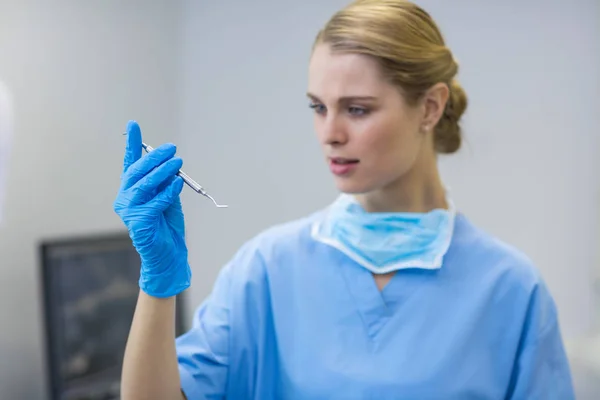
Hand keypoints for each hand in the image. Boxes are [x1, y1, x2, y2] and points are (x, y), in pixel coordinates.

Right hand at [113, 120, 190, 297]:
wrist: (169, 256)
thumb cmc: (168, 227)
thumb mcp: (169, 199)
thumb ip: (166, 183)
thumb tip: (170, 165)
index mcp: (132, 190)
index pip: (131, 163)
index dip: (133, 144)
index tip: (133, 124)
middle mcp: (126, 198)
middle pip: (137, 172)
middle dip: (154, 157)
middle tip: (171, 147)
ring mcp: (129, 211)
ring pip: (144, 185)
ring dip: (162, 171)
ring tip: (178, 162)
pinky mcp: (138, 222)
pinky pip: (154, 202)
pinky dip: (167, 191)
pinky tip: (177, 183)